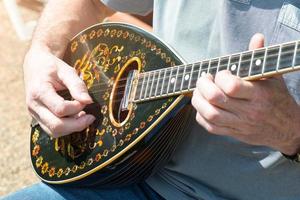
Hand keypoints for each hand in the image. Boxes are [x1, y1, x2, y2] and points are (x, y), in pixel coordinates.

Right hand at [24, 47, 94, 137]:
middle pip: (56, 125)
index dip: (77, 107)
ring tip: (84, 117)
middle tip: (91, 117)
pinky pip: (52, 130)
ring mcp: (34, 114)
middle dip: (77, 124)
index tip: (86, 100)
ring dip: (72, 128)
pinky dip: (67, 128)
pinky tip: (76, 118)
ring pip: (54, 131)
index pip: (60, 108)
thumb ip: (77, 85)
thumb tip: (89, 101)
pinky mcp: (38, 118)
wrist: (35, 65)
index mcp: (39, 91)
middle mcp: (34, 106)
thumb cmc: (52, 66)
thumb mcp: (66, 70)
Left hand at [191, 33, 299, 154]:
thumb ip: (260, 57)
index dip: (220, 77)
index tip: (221, 73)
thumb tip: (257, 37)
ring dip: (198, 101)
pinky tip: (202, 107)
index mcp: (259, 95)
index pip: (231, 86)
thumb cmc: (278, 100)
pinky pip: (211, 128)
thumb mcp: (273, 76)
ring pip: (210, 114)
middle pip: (216, 99)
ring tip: (198, 92)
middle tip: (203, 80)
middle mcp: (249, 111)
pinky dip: (200, 116)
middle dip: (203, 86)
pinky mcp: (234, 133)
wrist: (288, 129)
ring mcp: (240, 124)